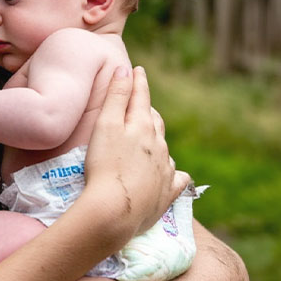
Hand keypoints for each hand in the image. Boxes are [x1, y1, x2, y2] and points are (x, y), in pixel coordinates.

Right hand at [84, 66, 189, 238]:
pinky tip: (171, 173)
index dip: (138, 82)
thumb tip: (127, 70)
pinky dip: (172, 172)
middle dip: (147, 110)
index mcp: (143, 126)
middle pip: (155, 121)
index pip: (141, 97)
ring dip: (156, 139)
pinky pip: (175, 178)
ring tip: (149, 138)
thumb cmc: (105, 164)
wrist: (115, 211)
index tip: (138, 70)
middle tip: (140, 104)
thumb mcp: (105, 125)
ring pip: (164, 148)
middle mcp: (159, 145)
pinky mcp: (167, 193)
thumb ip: (117, 96)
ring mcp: (165, 169)